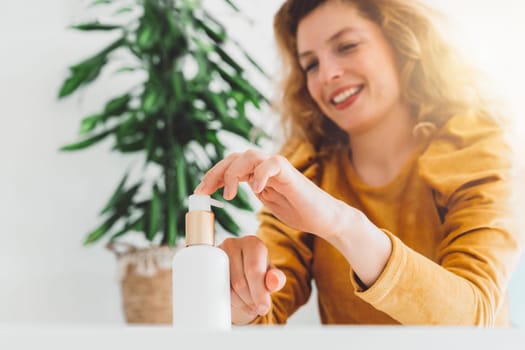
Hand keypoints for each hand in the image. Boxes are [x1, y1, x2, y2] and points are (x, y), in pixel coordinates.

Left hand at [194, 150, 345, 238]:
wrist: (323, 219)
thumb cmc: (298, 210)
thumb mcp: (267, 202)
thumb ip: (252, 192)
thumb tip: (229, 190)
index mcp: (257, 173)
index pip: (230, 165)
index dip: (213, 175)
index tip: (200, 192)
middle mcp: (265, 167)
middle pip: (235, 157)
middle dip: (216, 172)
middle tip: (205, 190)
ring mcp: (278, 168)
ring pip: (250, 156)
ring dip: (234, 173)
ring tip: (232, 194)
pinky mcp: (291, 174)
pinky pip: (272, 164)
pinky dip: (261, 174)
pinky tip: (256, 190)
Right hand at [219, 236, 285, 324]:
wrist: (242, 268)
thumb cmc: (260, 270)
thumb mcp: (272, 274)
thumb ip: (277, 279)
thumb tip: (274, 282)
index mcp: (252, 243)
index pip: (253, 270)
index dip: (259, 292)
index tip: (263, 308)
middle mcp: (232, 244)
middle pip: (239, 281)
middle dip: (250, 300)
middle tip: (258, 308)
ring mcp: (217, 255)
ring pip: (227, 288)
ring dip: (241, 303)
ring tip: (251, 305)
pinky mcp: (208, 266)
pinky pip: (215, 289)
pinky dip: (229, 301)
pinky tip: (239, 302)